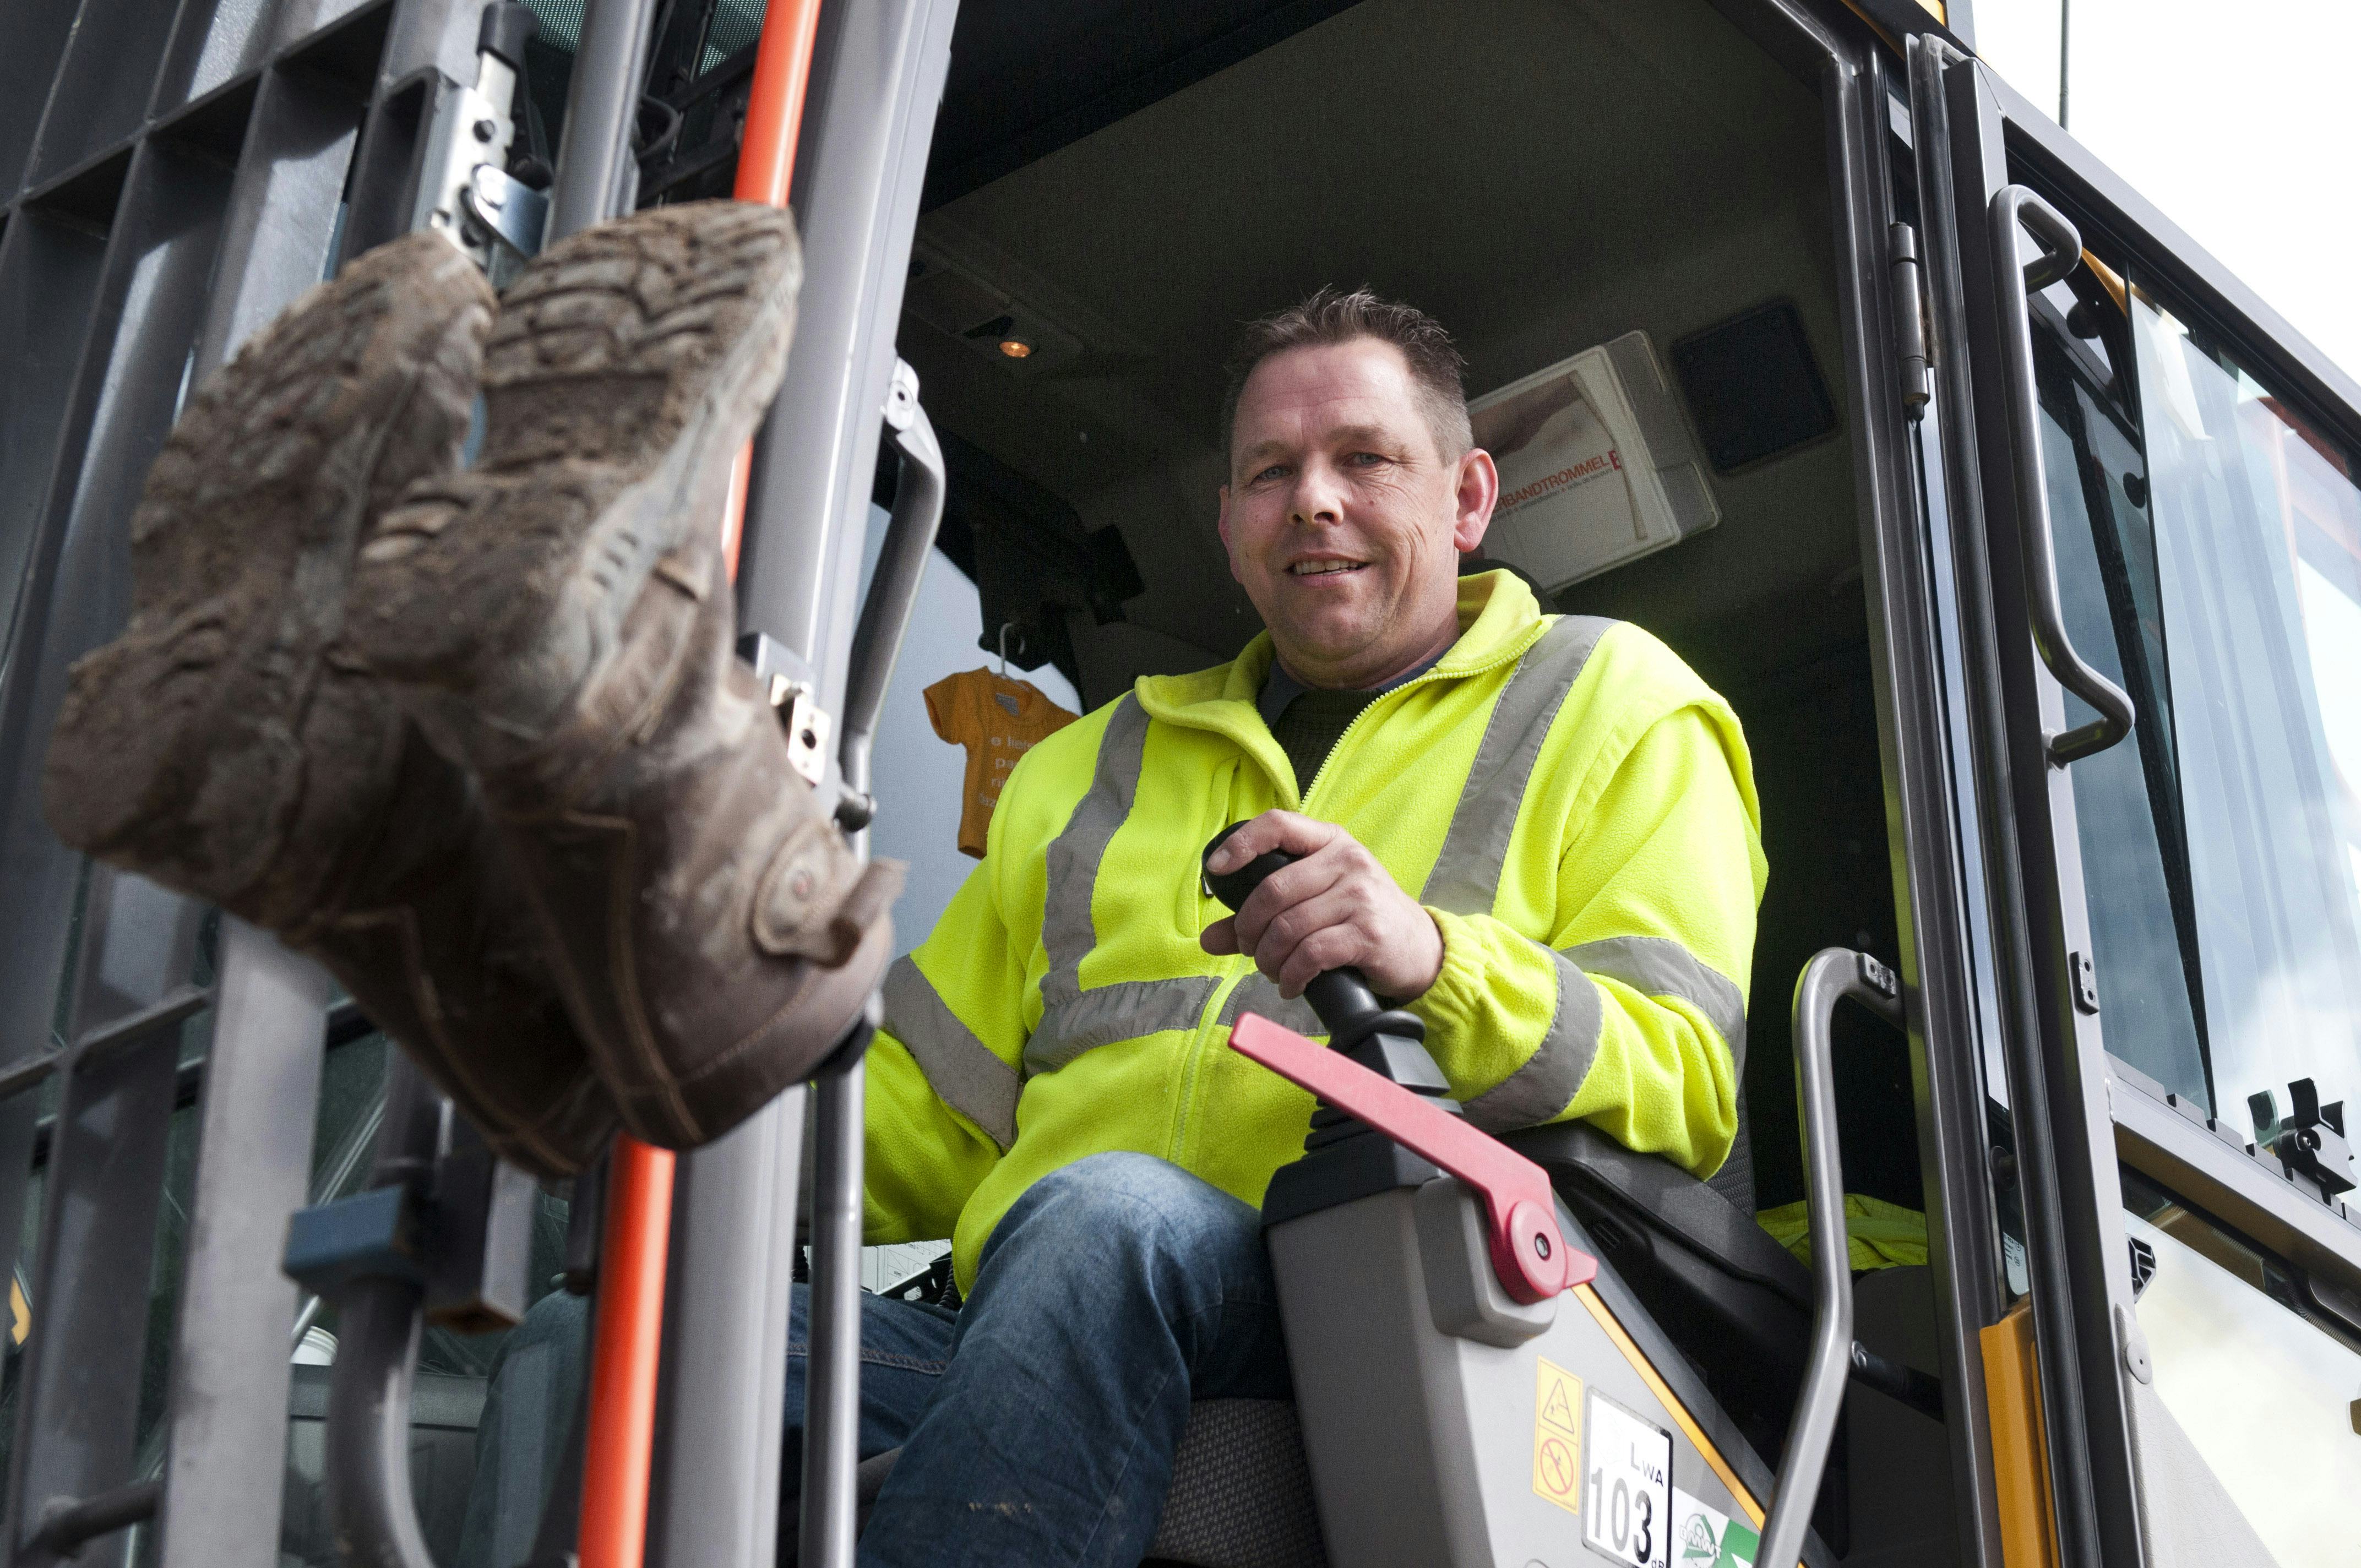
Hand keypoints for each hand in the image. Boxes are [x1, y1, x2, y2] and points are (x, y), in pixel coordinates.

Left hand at [1198, 810, 1444, 1000]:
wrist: (1420, 949)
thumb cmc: (1360, 920)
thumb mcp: (1317, 902)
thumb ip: (1262, 916)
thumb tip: (1208, 939)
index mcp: (1330, 842)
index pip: (1278, 824)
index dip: (1240, 844)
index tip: (1215, 871)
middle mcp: (1347, 861)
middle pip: (1272, 890)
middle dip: (1248, 928)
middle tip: (1249, 949)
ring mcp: (1360, 896)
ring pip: (1288, 927)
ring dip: (1268, 958)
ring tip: (1273, 971)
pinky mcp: (1368, 933)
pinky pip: (1311, 954)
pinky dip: (1291, 976)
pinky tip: (1291, 985)